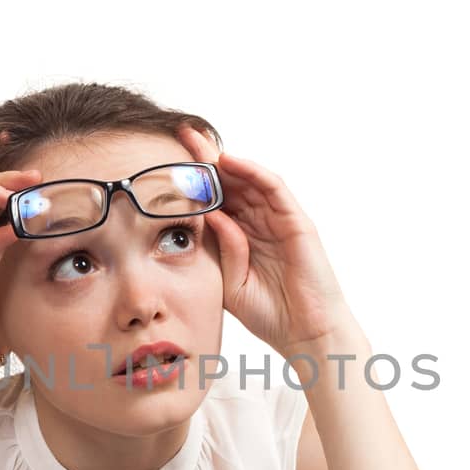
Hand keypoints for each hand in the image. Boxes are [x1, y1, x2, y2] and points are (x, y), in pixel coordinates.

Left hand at [176, 125, 352, 357]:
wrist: (305, 334)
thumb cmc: (269, 313)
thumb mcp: (229, 281)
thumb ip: (219, 250)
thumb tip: (206, 215)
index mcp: (241, 236)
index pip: (215, 200)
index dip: (193, 181)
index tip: (164, 163)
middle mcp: (260, 223)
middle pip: (231, 182)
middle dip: (206, 159)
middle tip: (182, 135)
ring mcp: (279, 220)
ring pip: (250, 179)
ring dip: (225, 159)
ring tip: (199, 142)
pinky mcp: (297, 222)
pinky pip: (274, 188)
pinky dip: (253, 171)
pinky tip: (230, 161)